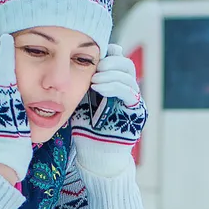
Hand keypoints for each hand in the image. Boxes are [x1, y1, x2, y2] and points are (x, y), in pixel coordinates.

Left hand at [71, 43, 146, 176]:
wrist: (96, 154)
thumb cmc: (86, 128)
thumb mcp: (82, 99)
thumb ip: (83, 82)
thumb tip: (71, 61)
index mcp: (116, 84)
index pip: (118, 61)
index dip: (109, 54)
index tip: (94, 53)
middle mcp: (128, 90)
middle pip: (126, 65)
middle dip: (111, 62)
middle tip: (95, 66)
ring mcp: (134, 101)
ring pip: (128, 76)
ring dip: (110, 74)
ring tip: (94, 80)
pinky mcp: (137, 112)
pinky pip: (129, 93)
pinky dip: (114, 86)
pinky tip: (98, 88)